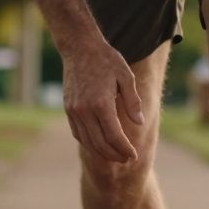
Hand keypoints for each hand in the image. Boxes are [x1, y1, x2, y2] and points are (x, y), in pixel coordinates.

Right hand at [62, 38, 144, 161]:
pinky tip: (100, 145)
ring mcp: (74, 111)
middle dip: (115, 155)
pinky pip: (78, 133)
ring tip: (115, 157)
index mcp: (101, 103)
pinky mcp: (68, 109)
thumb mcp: (126, 76)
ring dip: (102, 153)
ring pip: (88, 141)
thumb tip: (139, 123)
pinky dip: (89, 143)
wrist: (79, 48)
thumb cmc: (106, 60)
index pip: (114, 136)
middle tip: (127, 160)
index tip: (134, 155)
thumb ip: (133, 101)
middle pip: (100, 143)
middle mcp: (85, 110)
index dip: (125, 149)